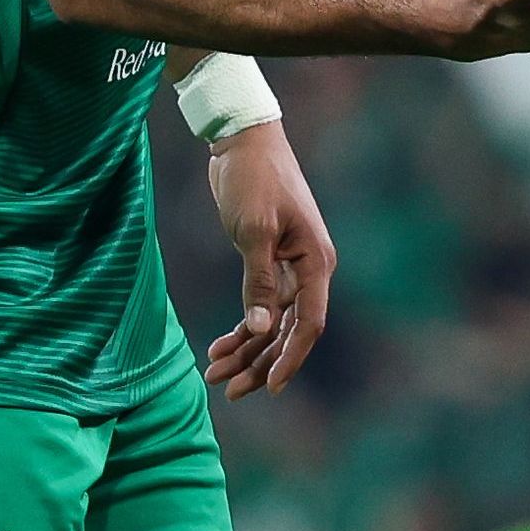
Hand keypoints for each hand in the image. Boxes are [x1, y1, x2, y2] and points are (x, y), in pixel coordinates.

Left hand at [199, 121, 334, 399]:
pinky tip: (218, 347)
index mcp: (316, 262)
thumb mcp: (252, 231)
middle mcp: (309, 269)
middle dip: (258, 362)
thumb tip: (260, 329)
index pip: (309, 322)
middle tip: (227, 390)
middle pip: (288, 330)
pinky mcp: (269, 262)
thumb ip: (258, 282)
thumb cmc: (252, 179)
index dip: (290, 358)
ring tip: (214, 374)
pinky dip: (241, 327)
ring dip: (246, 350)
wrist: (242, 140)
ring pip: (271, 323)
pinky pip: (260, 305)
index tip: (268, 387)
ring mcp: (290, 268)